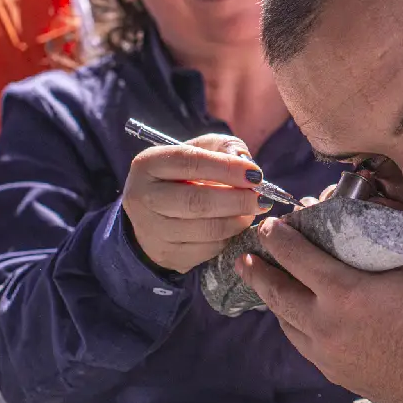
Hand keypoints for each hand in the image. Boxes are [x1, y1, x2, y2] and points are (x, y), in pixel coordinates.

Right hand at [122, 134, 268, 272]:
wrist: (157, 211)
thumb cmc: (186, 174)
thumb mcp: (202, 149)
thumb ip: (225, 148)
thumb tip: (247, 165)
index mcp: (148, 164)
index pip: (190, 162)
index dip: (226, 168)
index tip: (255, 175)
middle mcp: (141, 197)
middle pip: (196, 201)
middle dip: (237, 200)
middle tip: (260, 199)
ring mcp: (151, 230)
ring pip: (205, 229)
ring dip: (237, 221)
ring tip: (251, 211)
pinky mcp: (165, 255)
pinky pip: (207, 249)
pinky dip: (228, 238)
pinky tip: (233, 226)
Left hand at [237, 218, 402, 402]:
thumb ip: (401, 223)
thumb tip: (383, 193)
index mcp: (344, 292)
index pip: (295, 256)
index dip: (278, 237)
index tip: (269, 225)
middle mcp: (326, 325)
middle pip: (277, 293)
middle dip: (258, 271)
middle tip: (245, 255)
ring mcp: (328, 355)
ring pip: (286, 323)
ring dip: (273, 300)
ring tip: (265, 284)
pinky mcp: (337, 374)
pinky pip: (303, 345)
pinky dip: (293, 325)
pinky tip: (297, 317)